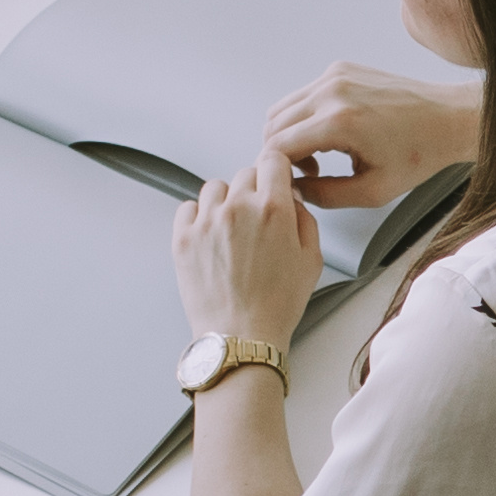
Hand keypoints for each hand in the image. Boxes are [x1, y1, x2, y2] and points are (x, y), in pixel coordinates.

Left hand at [173, 157, 321, 360]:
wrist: (241, 336)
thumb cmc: (276, 305)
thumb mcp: (312, 260)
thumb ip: (305, 219)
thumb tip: (292, 199)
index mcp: (273, 209)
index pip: (273, 159)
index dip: (277, 170)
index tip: (275, 181)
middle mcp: (238, 208)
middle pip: (245, 173)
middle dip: (254, 190)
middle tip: (257, 218)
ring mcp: (207, 221)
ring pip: (216, 188)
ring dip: (226, 201)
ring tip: (232, 229)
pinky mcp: (183, 237)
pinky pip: (188, 207)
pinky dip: (198, 216)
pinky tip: (210, 235)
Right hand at [267, 59, 476, 213]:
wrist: (448, 118)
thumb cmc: (420, 153)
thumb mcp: (373, 191)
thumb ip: (325, 195)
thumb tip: (293, 191)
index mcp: (339, 121)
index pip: (277, 146)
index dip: (277, 171)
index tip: (294, 184)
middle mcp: (332, 90)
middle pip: (273, 124)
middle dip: (280, 154)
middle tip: (309, 172)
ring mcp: (335, 75)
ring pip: (284, 108)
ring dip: (290, 135)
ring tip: (319, 156)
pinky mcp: (341, 69)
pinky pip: (304, 95)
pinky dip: (305, 117)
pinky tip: (330, 135)